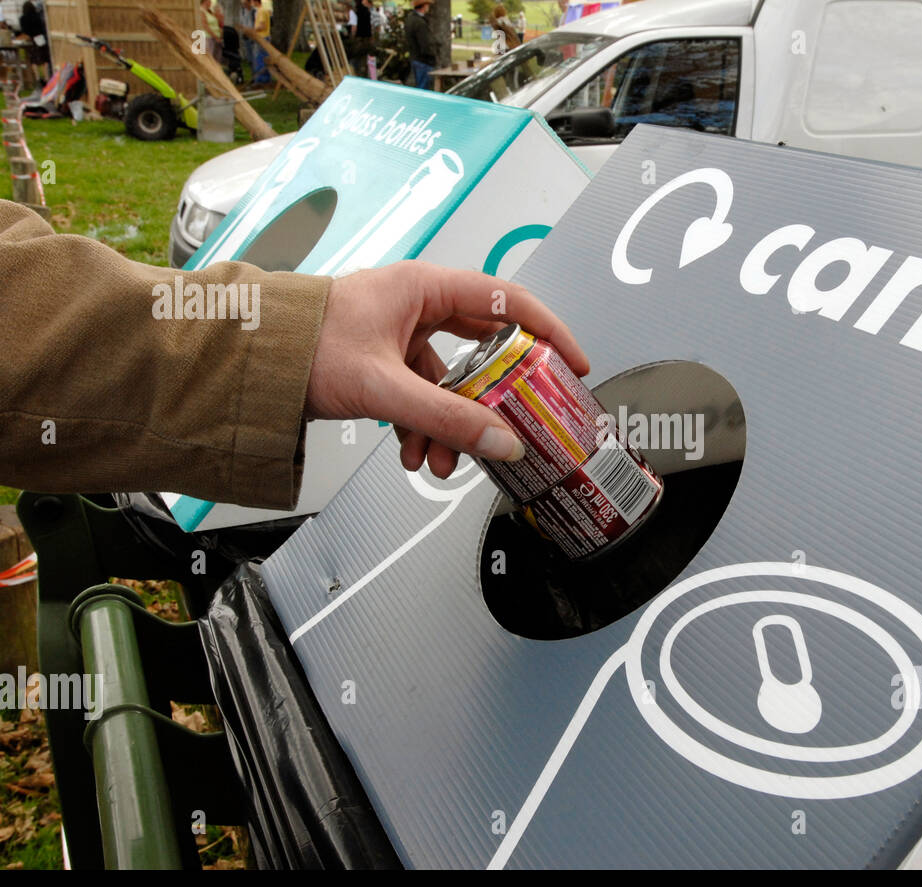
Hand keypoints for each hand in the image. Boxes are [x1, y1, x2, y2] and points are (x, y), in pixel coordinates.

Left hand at [305, 260, 588, 478]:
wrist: (246, 360)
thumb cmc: (300, 345)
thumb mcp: (385, 387)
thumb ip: (447, 418)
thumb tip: (503, 442)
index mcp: (425, 288)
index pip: (508, 302)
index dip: (548, 332)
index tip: (572, 364)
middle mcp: (417, 306)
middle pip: (483, 349)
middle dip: (493, 398)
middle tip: (521, 419)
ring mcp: (400, 335)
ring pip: (449, 382)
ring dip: (451, 425)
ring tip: (441, 461)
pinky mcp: (384, 362)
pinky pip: (421, 396)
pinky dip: (422, 427)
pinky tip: (412, 454)